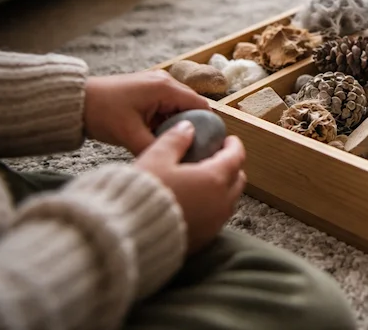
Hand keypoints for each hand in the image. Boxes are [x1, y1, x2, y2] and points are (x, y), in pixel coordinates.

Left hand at [83, 71, 209, 155]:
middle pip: (193, 107)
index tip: (208, 147)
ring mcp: (157, 85)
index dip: (208, 126)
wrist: (75, 101)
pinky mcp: (148, 91)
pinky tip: (161, 137)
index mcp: (165, 88)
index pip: (201, 106)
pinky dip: (167, 121)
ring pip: (180, 108)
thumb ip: (155, 148)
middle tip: (192, 150)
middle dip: (193, 127)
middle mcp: (165, 82)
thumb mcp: (130, 135)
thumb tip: (174, 161)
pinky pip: (167, 107)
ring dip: (178, 125)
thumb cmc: (101, 112)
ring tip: (175, 145)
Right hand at [135, 121, 246, 253]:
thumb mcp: (156, 158)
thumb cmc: (143, 194)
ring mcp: (214, 223)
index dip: (233, 145)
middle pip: (238, 179)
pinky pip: (217, 218)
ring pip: (230, 200)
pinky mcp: (204, 239)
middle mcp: (221, 202)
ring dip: (224, 187)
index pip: (236, 157)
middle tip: (216, 157)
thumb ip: (175, 140)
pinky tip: (196, 201)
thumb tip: (187, 128)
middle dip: (231, 166)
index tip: (228, 140)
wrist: (128, 235)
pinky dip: (214, 206)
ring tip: (205, 179)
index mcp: (214, 179)